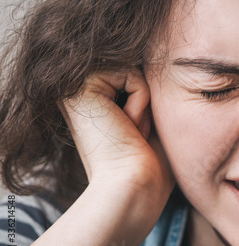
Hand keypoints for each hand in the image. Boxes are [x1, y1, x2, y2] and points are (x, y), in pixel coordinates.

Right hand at [62, 69, 173, 194]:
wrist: (135, 186)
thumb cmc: (149, 164)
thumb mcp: (150, 118)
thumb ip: (146, 88)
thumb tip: (156, 59)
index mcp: (91, 102)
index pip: (136, 77)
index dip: (150, 103)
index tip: (138, 136)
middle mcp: (79, 92)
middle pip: (136, 71)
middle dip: (147, 102)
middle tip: (136, 134)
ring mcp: (75, 87)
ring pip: (134, 71)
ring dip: (144, 103)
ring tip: (131, 131)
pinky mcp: (79, 86)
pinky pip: (132, 74)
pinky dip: (141, 101)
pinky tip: (127, 126)